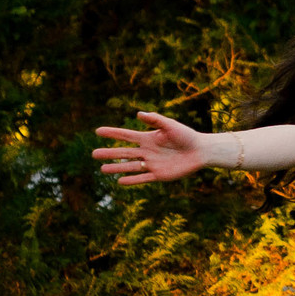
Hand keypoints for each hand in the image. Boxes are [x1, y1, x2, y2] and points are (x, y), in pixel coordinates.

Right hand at [91, 112, 208, 185]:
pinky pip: (142, 178)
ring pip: (130, 166)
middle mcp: (147, 151)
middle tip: (93, 154)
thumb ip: (155, 120)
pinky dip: (132, 180)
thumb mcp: (170, 125)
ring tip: (102, 169)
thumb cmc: (187, 136)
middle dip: (109, 153)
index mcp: (148, 138)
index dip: (112, 133)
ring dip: (116, 168)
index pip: (126, 135)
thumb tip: (138, 114)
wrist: (201, 151)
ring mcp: (152, 163)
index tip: (97, 131)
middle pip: (124, 152)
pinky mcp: (159, 175)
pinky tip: (120, 182)